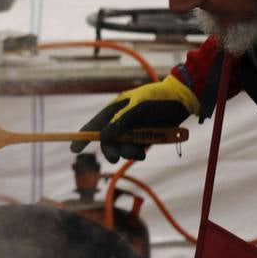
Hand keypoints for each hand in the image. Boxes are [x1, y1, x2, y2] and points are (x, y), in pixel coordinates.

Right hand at [73, 73, 199, 162]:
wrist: (183, 102)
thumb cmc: (158, 99)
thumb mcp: (138, 107)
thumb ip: (120, 122)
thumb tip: (102, 136)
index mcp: (115, 110)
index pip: (94, 125)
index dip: (83, 137)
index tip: (74, 150)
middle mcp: (121, 122)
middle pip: (107, 141)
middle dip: (110, 150)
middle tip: (115, 158)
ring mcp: (132, 131)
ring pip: (121, 148)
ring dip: (127, 153)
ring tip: (139, 152)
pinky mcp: (144, 139)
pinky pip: (135, 151)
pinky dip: (137, 153)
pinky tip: (144, 151)